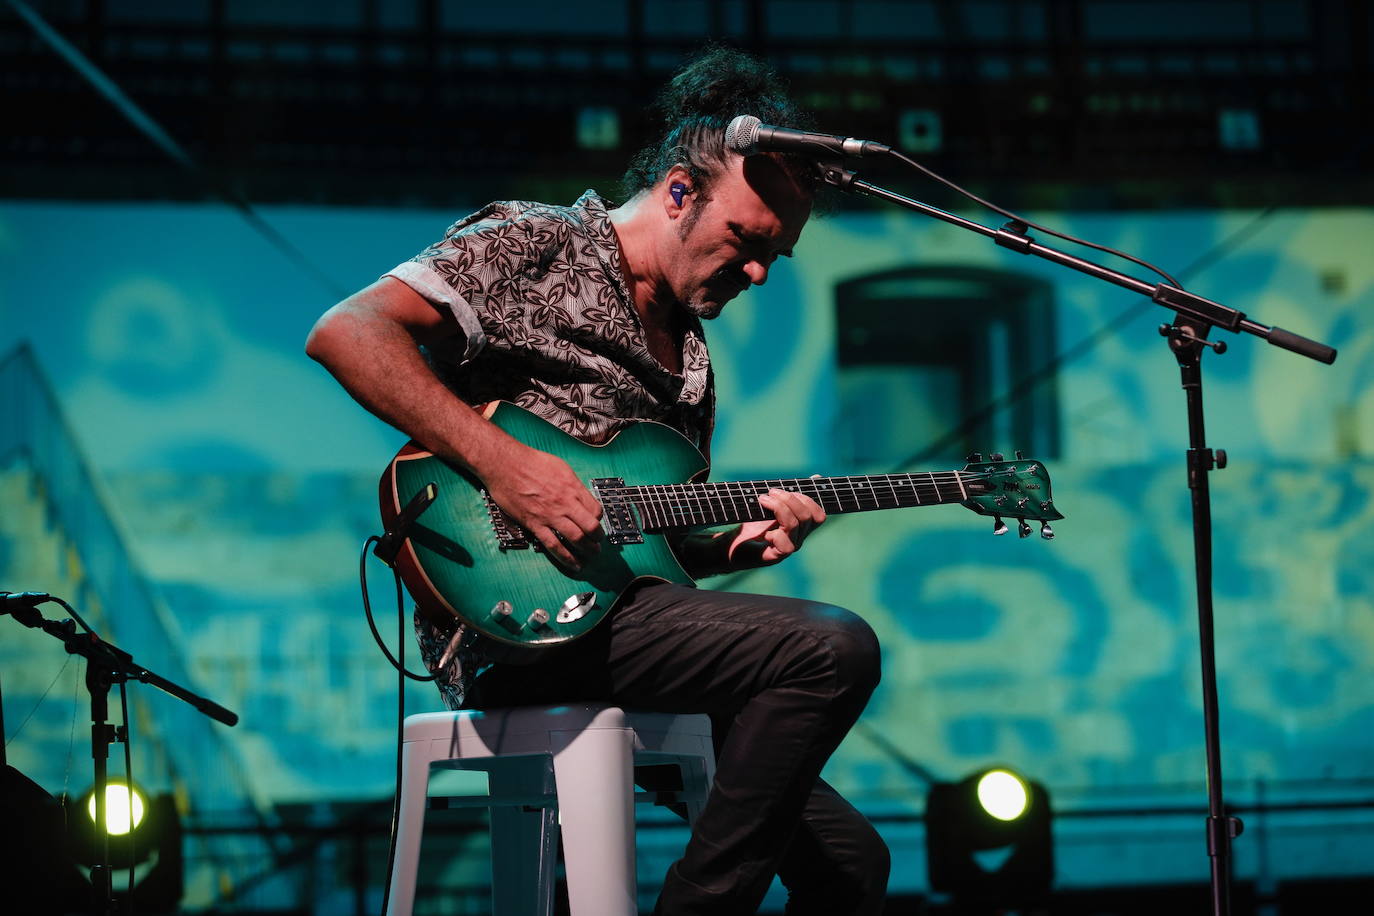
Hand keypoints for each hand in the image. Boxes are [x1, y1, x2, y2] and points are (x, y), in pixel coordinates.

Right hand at [481, 444, 601, 568]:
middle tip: (599, 543)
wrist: (505, 464)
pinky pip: (553, 545)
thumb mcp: (560, 467)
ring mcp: (550, 515)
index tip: (596, 524)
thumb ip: (572, 483)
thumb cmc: (530, 462)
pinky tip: (574, 565)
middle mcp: (565, 502)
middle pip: (591, 527)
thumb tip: (579, 495)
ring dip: (588, 550)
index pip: (596, 510)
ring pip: (576, 538)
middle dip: (598, 538)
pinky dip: (566, 558)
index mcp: (572, 487)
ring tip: (592, 555)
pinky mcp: (535, 524)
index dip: (599, 520)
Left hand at [726, 488, 825, 567]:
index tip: (786, 489)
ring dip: (779, 508)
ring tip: (762, 500)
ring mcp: (789, 548)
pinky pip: (786, 544)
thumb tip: (818, 477)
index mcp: (801, 526)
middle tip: (770, 492)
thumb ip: (791, 494)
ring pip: (795, 525)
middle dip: (789, 499)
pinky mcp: (776, 557)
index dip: (807, 500)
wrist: (731, 543)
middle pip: (808, 517)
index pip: (818, 515)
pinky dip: (773, 532)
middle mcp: (798, 538)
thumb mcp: (772, 503)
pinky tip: (762, 532)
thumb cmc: (751, 522)